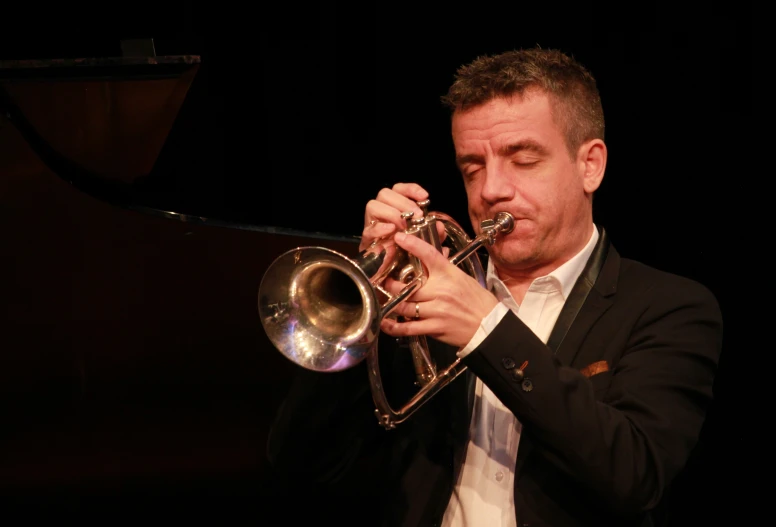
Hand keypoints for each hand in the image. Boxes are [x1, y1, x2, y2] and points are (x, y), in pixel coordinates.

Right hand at [359, 183, 444, 251]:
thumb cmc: (406, 252)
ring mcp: (372, 225)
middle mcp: (381, 213)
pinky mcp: (367, 241)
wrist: (390, 272)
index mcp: (395, 208)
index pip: (399, 189)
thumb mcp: (425, 241)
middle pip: (385, 194)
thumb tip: (440, 226)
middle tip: (417, 216)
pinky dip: (380, 228)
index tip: (424, 197)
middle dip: (403, 202)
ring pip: (373, 206)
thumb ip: (434, 233)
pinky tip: (391, 231)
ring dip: (391, 213)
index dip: (411, 189)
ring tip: (403, 225)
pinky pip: (369, 229)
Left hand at [379, 231, 498, 348]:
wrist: (489, 324)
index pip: (429, 254)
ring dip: (391, 303)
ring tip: (385, 299)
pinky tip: (385, 323)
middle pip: (407, 285)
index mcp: (449, 274)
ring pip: (404, 305)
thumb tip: (427, 258)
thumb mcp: (461, 277)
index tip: (399, 238)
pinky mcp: (434, 327)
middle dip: (391, 284)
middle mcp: (441, 291)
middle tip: (384, 281)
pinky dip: (394, 326)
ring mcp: (436, 310)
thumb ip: (443, 269)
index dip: (412, 244)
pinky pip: (408, 327)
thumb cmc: (476, 300)